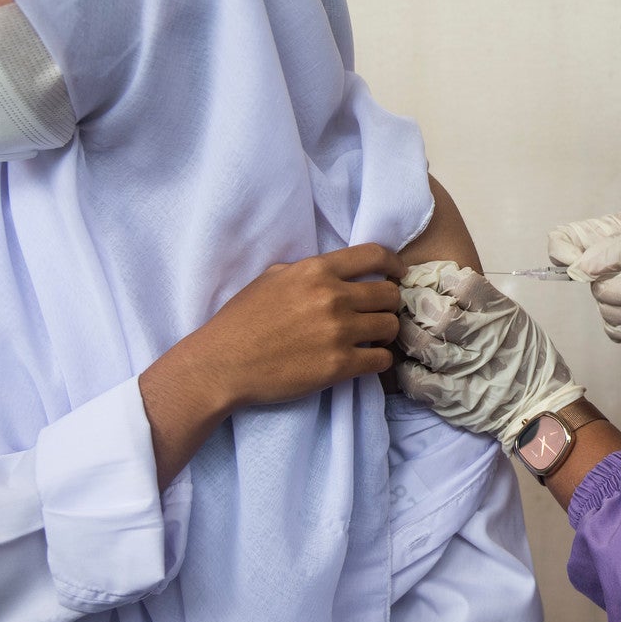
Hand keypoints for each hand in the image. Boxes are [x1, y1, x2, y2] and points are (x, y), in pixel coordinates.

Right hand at [139, 244, 404, 485]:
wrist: (222, 364)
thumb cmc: (241, 320)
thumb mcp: (272, 278)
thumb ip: (307, 271)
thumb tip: (336, 271)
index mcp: (316, 271)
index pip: (375, 255)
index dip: (394, 265)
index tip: (398, 275)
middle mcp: (332, 297)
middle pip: (389, 294)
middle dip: (388, 305)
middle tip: (378, 315)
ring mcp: (338, 332)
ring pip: (391, 326)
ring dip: (385, 333)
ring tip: (372, 339)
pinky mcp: (339, 366)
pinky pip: (382, 360)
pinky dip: (379, 360)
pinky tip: (366, 361)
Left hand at [396, 262, 584, 448]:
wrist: (539, 405)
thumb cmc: (526, 358)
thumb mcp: (515, 320)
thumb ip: (484, 303)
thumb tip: (442, 283)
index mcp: (501, 315)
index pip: (463, 284)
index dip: (440, 280)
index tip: (430, 284)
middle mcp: (484, 338)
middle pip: (438, 314)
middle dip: (416, 306)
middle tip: (407, 306)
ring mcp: (467, 370)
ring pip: (422, 344)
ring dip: (406, 335)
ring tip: (404, 332)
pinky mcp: (453, 398)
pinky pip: (417, 380)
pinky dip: (407, 369)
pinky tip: (409, 363)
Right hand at [547, 213, 620, 340]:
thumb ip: (614, 248)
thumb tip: (579, 270)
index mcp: (609, 236)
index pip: (563, 241)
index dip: (563, 253)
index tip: (582, 265)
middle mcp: (608, 264)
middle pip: (588, 284)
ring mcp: (619, 293)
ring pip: (605, 310)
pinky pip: (617, 331)